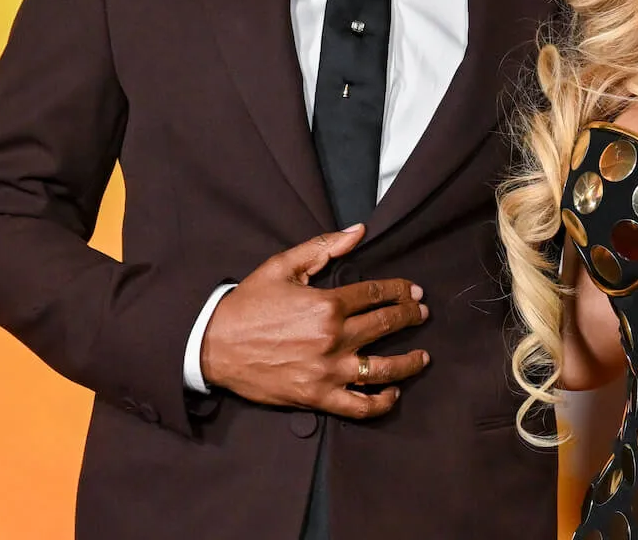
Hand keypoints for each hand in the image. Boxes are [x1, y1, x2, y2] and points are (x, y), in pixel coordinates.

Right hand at [199, 224, 429, 418]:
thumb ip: (323, 247)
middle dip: (411, 317)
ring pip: (383, 369)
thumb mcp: (282, 266)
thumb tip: (358, 231)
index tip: (414, 292)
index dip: (400, 291)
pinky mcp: (317, 397)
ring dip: (410, 362)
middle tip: (422, 313)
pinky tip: (393, 393)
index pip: (376, 294)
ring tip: (423, 357)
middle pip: (387, 325)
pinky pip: (359, 406)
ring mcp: (328, 371)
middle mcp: (333, 338)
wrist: (214, 345)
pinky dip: (381, 402)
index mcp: (327, 304)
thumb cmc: (248, 304)